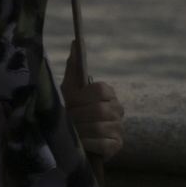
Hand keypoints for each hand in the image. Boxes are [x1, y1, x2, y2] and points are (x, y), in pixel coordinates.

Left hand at [63, 40, 124, 159]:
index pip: (100, 90)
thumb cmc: (71, 110)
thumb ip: (74, 67)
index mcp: (107, 92)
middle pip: (99, 110)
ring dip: (80, 131)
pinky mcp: (117, 145)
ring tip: (70, 131)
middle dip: (78, 116)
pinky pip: (103, 144)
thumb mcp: (69, 88)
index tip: (69, 102)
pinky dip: (88, 143)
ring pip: (99, 127)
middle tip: (66, 120)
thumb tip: (75, 41)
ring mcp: (119, 128)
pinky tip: (80, 143)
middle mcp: (118, 109)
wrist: (72, 138)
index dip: (82, 98)